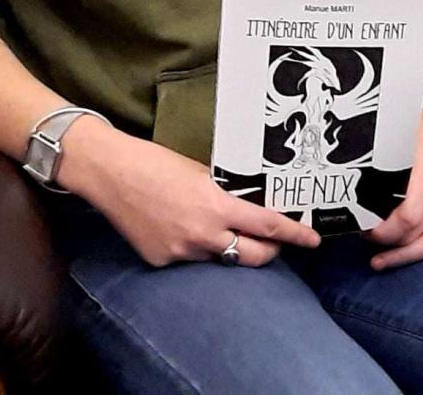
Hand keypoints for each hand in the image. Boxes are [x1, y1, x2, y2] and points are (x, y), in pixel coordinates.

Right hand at [64, 123, 320, 267]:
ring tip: (215, 226)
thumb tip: (248, 201)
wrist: (109, 173)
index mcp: (216, 205)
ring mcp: (181, 252)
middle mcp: (203, 234)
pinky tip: (177, 227)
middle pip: (254, 256)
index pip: (268, 225)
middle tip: (275, 242)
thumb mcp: (200, 170)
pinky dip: (193, 247)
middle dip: (270, 251)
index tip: (313, 239)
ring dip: (227, 246)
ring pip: (220, 258)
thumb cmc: (155, 162)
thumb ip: (225, 191)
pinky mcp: (162, 262)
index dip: (294, 234)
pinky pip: (190, 260)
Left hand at [364, 102, 422, 269]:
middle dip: (391, 246)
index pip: (407, 218)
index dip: (384, 231)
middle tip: (369, 245)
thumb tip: (353, 190)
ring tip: (388, 260)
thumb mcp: (396, 143)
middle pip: (419, 233)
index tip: (366, 230)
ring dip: (413, 254)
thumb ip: (381, 167)